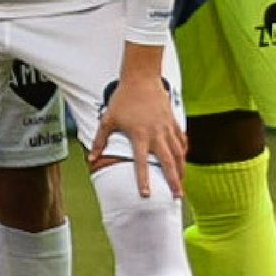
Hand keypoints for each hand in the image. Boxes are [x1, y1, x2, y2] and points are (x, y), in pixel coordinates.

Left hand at [93, 70, 186, 198]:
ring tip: (182, 182)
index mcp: (139, 135)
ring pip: (178, 153)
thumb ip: (100, 140)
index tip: (146, 194)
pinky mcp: (174, 122)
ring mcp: (167, 128)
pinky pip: (182, 140)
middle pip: (168, 162)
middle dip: (174, 180)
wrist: (141, 79)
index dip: (143, 179)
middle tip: (177, 196)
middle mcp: (156, 134)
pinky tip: (183, 160)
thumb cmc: (123, 99)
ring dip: (181, 169)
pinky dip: (183, 152)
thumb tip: (92, 158)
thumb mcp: (108, 119)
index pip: (142, 163)